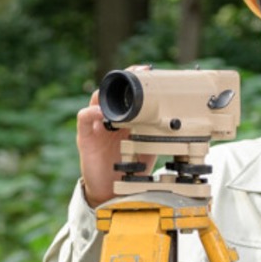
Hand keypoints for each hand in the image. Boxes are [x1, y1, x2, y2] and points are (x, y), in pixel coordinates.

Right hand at [77, 67, 155, 207]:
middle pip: (112, 91)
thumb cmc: (129, 168)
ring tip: (119, 90)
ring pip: (96, 99)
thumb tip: (176, 122)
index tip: (147, 70)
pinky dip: (91, 112)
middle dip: (122, 79)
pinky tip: (101, 113)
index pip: (127, 93)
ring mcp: (96, 126)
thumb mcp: (148, 146)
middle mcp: (109, 119)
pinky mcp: (85, 137)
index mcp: (125, 119)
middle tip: (136, 72)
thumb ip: (155, 133)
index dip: (135, 80)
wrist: (111, 191)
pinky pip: (84, 118)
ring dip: (107, 93)